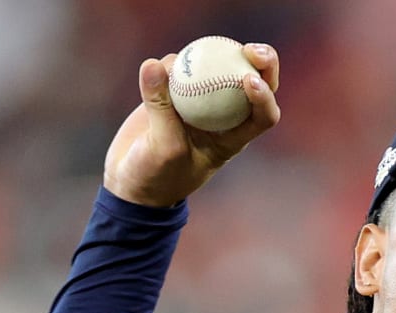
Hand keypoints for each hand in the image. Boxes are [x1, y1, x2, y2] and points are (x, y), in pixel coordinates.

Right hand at [102, 44, 281, 207]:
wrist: (130, 180)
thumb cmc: (156, 176)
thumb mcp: (162, 148)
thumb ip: (160, 108)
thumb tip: (154, 64)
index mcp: (233, 138)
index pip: (264, 116)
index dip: (265, 96)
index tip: (249, 81)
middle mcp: (223, 115)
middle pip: (253, 82)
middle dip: (260, 61)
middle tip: (249, 49)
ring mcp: (200, 101)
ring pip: (216, 67)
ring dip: (208, 55)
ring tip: (183, 59)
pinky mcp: (174, 92)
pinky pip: (180, 67)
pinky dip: (171, 63)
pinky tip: (157, 68)